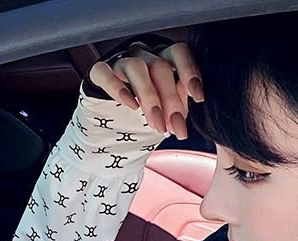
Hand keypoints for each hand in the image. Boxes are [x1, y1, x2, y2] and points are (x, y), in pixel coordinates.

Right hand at [88, 42, 203, 139]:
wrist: (111, 131)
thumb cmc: (144, 115)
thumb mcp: (166, 111)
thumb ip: (179, 103)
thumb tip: (189, 105)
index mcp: (162, 59)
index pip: (178, 54)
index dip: (189, 72)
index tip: (198, 97)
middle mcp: (142, 56)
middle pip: (159, 67)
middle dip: (170, 100)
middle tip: (175, 127)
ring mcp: (119, 62)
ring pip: (136, 68)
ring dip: (149, 97)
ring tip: (157, 125)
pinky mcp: (99, 73)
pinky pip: (105, 72)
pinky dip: (118, 88)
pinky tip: (130, 106)